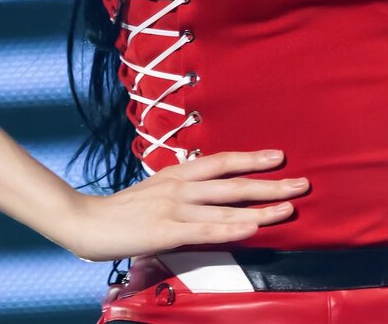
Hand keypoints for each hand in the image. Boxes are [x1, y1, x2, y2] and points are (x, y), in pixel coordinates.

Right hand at [63, 149, 309, 262]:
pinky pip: (206, 229)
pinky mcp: (166, 230)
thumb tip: (208, 192)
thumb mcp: (156, 191)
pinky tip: (252, 227)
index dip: (251, 158)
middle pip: (233, 181)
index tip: (279, 157)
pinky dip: (232, 226)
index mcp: (178, 174)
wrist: (85, 222)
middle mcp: (181, 185)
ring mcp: (174, 207)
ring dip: (261, 205)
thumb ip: (182, 191)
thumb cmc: (122, 210)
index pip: (222, 162)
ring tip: (289, 207)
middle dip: (270, 182)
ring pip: (226, 204)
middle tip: (302, 183)